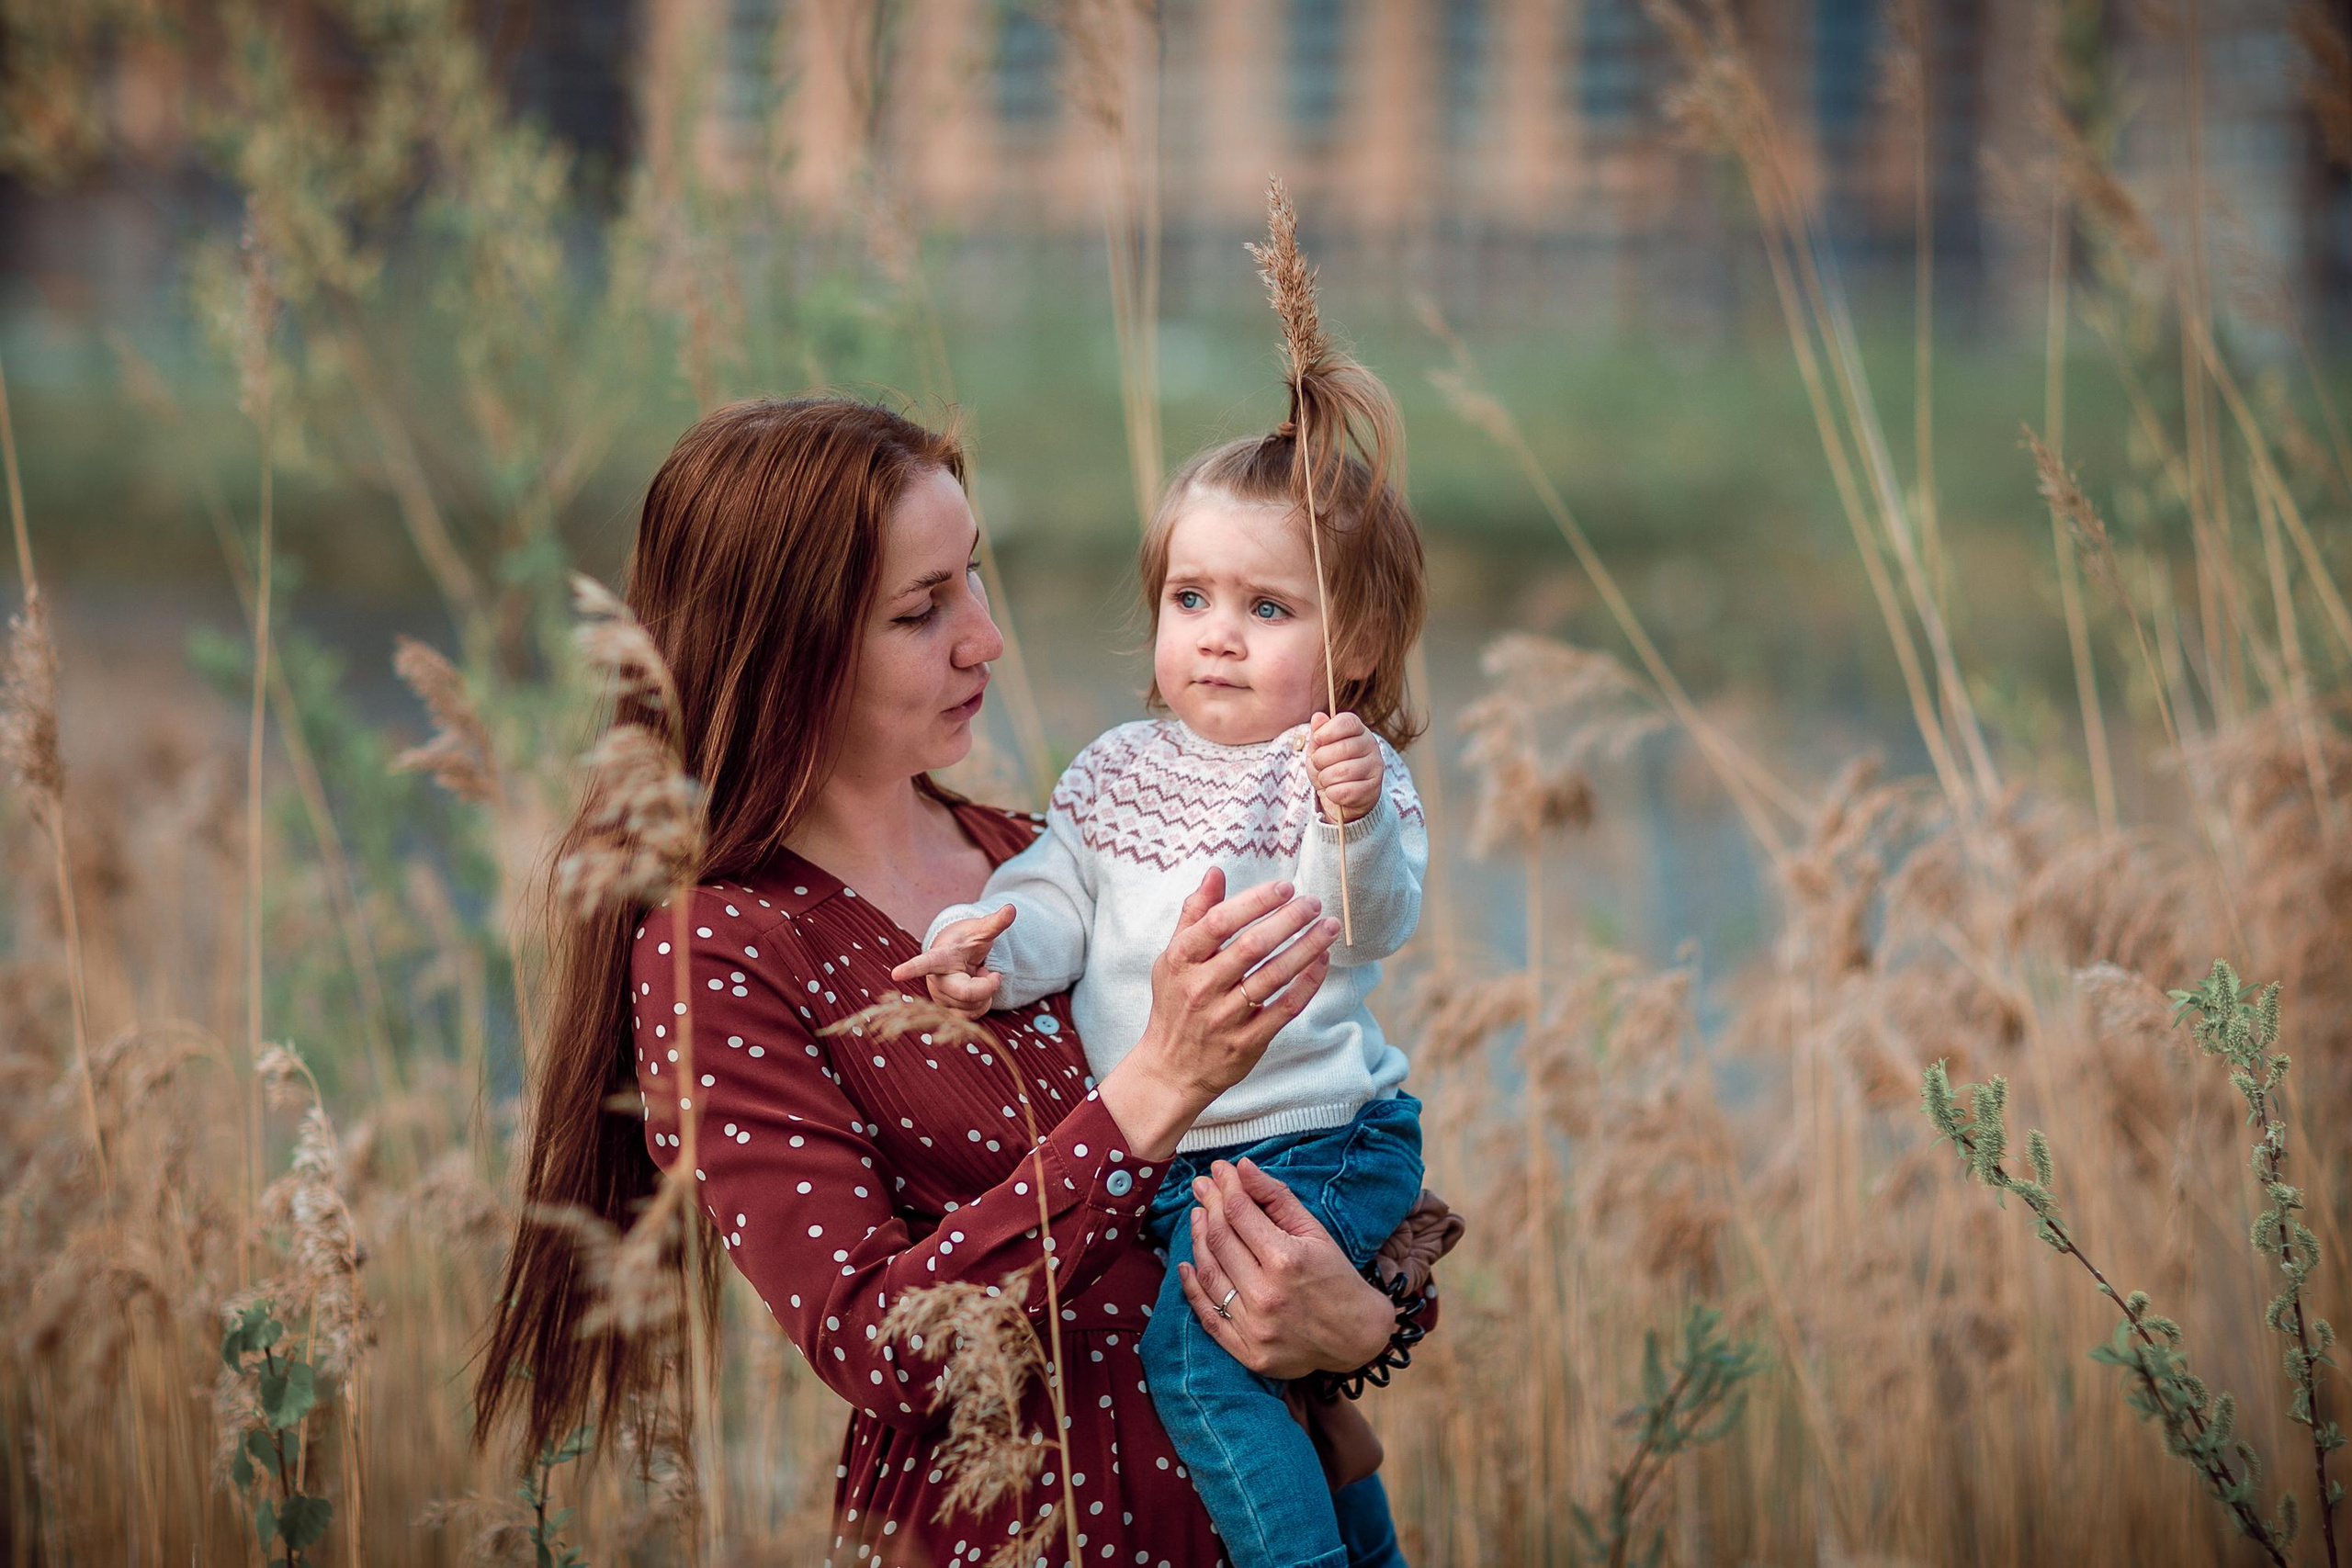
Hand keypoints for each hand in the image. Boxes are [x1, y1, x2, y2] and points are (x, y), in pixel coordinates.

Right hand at [886, 905, 1015, 1017]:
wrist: (955, 955)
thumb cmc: (966, 940)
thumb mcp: (981, 930)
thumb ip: (995, 922)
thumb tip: (1012, 908)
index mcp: (939, 957)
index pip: (925, 963)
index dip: (911, 969)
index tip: (896, 973)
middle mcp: (934, 980)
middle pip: (966, 993)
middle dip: (986, 985)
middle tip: (988, 969)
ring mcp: (939, 998)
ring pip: (971, 1007)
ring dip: (985, 994)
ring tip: (976, 976)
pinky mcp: (946, 1010)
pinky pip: (970, 1017)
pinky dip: (982, 1004)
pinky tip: (978, 990)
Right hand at [1094, 868, 1338, 1160]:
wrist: (1170, 1070)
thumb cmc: (1174, 1004)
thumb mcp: (1172, 958)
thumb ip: (1195, 914)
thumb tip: (1215, 872)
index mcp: (1181, 961)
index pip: (1220, 922)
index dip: (1255, 901)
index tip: (1285, 887)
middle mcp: (1201, 988)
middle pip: (1252, 947)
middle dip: (1288, 920)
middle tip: (1314, 902)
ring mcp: (1225, 1017)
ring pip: (1273, 976)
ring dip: (1306, 948)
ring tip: (1327, 926)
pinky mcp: (1247, 1042)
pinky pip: (1285, 1008)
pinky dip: (1307, 983)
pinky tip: (1322, 962)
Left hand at [1175, 1157, 1395, 1378]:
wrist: (1358, 1339)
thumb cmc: (1339, 1279)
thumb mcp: (1316, 1233)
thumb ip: (1277, 1198)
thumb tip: (1242, 1167)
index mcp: (1287, 1260)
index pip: (1239, 1212)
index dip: (1225, 1186)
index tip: (1219, 1170)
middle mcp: (1266, 1294)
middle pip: (1220, 1239)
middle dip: (1208, 1205)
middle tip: (1202, 1186)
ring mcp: (1254, 1327)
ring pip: (1209, 1274)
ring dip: (1197, 1240)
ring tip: (1197, 1216)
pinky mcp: (1247, 1352)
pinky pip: (1208, 1316)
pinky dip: (1192, 1288)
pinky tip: (1186, 1264)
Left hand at [1308, 711, 1380, 823]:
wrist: (1342, 799)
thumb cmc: (1330, 767)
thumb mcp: (1319, 749)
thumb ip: (1319, 733)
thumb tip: (1318, 716)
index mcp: (1359, 730)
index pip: (1347, 722)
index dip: (1327, 730)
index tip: (1317, 740)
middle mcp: (1371, 745)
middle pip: (1342, 748)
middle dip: (1321, 759)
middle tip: (1318, 764)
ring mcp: (1375, 767)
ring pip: (1342, 772)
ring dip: (1325, 778)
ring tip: (1326, 779)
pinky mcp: (1373, 788)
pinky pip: (1345, 791)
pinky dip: (1332, 793)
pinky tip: (1334, 791)